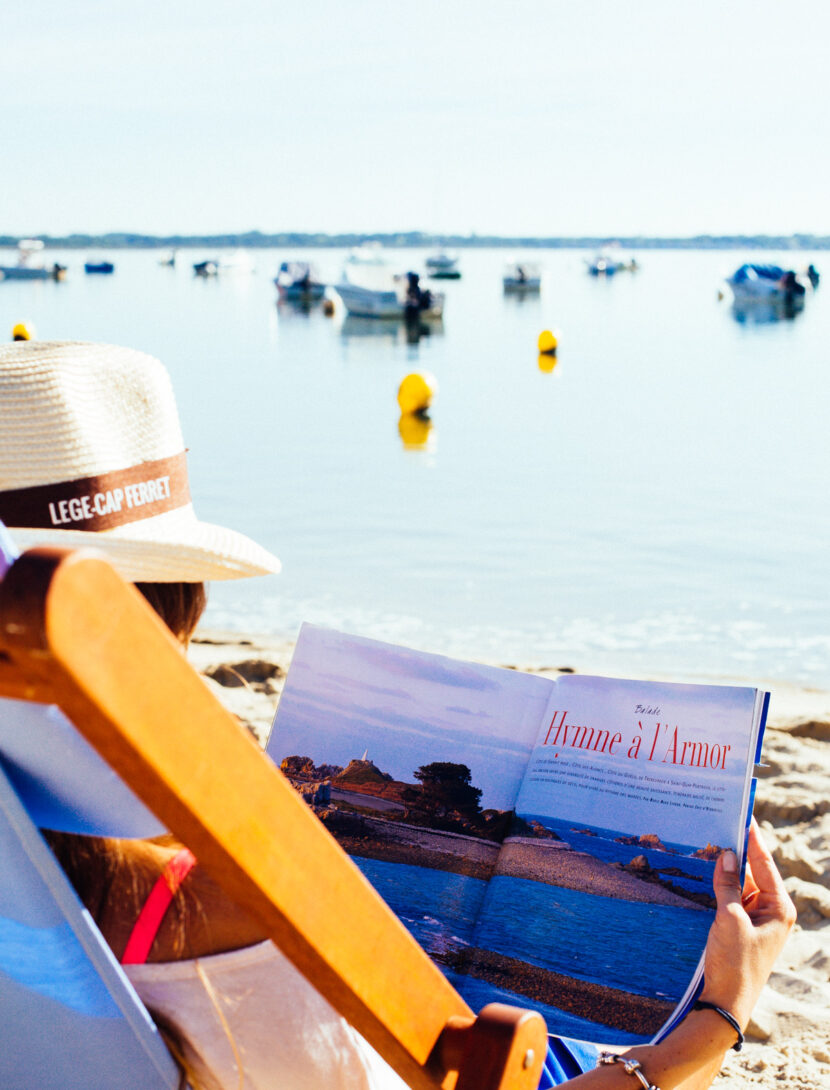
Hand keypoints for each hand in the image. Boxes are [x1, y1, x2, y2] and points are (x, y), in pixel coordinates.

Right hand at [699, 819, 795, 1029]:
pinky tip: (699, 870)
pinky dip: (716, 885)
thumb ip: (728, 885)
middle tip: (714, 822)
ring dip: (721, 868)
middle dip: (733, 850)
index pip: (764, 862)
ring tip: (703, 840)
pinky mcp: (739, 926)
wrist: (725, 1004)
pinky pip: (728, 897)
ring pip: (737, 882)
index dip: (752, 837)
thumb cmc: (735, 964)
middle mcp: (770, 910)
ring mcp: (754, 918)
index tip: (741, 812)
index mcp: (778, 907)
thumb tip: (727, 854)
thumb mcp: (729, 920)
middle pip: (751, 870)